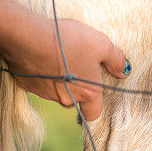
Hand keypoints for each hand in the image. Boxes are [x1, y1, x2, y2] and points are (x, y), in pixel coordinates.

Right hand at [0, 0, 128, 120]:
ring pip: (55, 91)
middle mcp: (66, 99)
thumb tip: (124, 71)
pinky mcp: (27, 85)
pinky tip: (41, 56)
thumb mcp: (100, 43)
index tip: (93, 87)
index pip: (93, 113)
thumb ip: (116, 59)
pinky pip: (37, 82)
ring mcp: (45, 94)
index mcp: (87, 92)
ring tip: (56, 56)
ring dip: (57, 79)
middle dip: (75, 86)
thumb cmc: (68, 41)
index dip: (94, 103)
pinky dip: (40, 73)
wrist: (30, 38)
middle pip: (74, 99)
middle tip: (74, 63)